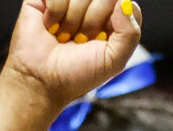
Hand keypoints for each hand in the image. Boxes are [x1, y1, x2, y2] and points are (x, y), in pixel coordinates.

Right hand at [4, 0, 143, 111]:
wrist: (42, 82)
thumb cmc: (76, 74)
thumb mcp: (114, 60)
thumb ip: (130, 33)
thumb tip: (124, 2)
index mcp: (112, 18)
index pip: (124, 2)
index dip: (113, 21)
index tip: (100, 40)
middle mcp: (91, 4)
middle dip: (92, 22)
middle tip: (79, 40)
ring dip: (72, 21)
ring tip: (64, 36)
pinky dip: (55, 13)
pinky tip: (50, 27)